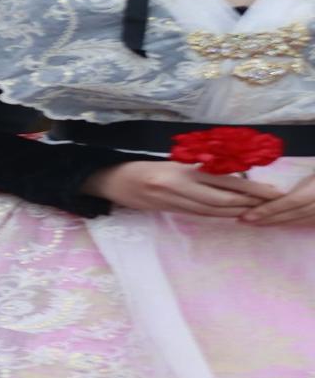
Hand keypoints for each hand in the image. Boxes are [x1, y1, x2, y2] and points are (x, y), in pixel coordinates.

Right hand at [82, 161, 279, 216]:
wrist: (108, 179)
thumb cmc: (139, 166)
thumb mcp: (168, 162)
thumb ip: (195, 170)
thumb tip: (230, 176)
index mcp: (180, 170)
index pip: (223, 180)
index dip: (249, 188)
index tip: (269, 192)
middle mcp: (177, 186)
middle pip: (221, 200)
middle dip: (247, 204)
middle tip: (267, 205)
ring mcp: (171, 201)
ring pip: (211, 211)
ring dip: (234, 212)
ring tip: (254, 212)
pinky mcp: (166, 210)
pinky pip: (197, 214)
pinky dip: (217, 215)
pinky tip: (229, 214)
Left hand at [240, 169, 314, 224]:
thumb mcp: (312, 166)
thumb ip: (297, 174)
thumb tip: (272, 183)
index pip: (290, 201)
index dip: (268, 209)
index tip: (247, 215)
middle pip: (293, 213)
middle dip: (267, 218)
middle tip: (244, 221)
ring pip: (301, 219)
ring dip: (278, 222)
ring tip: (256, 223)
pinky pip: (309, 221)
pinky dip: (292, 222)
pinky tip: (279, 222)